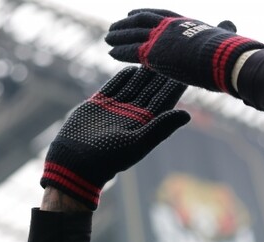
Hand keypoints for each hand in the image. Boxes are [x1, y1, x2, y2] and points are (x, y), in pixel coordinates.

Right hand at [40, 67, 189, 209]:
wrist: (76, 161)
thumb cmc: (108, 157)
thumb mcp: (138, 142)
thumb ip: (161, 127)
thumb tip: (187, 114)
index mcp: (145, 126)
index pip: (164, 102)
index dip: (174, 87)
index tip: (186, 72)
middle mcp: (133, 117)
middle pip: (150, 91)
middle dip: (160, 76)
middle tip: (172, 56)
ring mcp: (116, 110)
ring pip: (133, 87)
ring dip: (143, 73)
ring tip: (154, 56)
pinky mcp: (98, 105)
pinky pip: (113, 87)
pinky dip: (122, 77)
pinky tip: (131, 67)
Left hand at [105, 9, 263, 95]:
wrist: (225, 59)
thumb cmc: (230, 52)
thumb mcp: (225, 33)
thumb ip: (223, 28)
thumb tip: (231, 24)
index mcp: (184, 21)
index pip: (160, 14)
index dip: (146, 13)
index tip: (133, 13)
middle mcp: (170, 26)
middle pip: (142, 20)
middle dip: (127, 24)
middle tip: (115, 26)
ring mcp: (161, 38)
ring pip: (133, 33)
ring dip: (119, 35)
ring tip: (108, 37)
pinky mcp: (154, 53)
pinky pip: (132, 51)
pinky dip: (120, 51)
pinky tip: (110, 52)